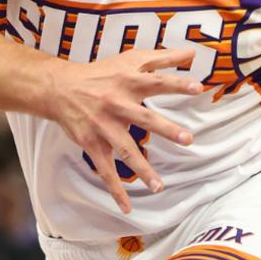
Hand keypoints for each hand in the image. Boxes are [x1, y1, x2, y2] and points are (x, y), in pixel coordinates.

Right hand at [52, 48, 199, 213]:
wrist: (61, 88)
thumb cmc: (103, 72)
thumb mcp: (131, 59)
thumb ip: (163, 57)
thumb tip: (192, 52)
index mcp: (129, 81)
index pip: (157, 81)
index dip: (177, 84)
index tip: (199, 88)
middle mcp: (117, 103)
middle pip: (144, 117)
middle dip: (166, 129)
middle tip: (188, 139)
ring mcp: (104, 126)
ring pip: (125, 149)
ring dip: (142, 169)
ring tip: (159, 186)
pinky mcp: (92, 143)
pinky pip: (105, 170)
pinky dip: (115, 190)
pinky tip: (127, 207)